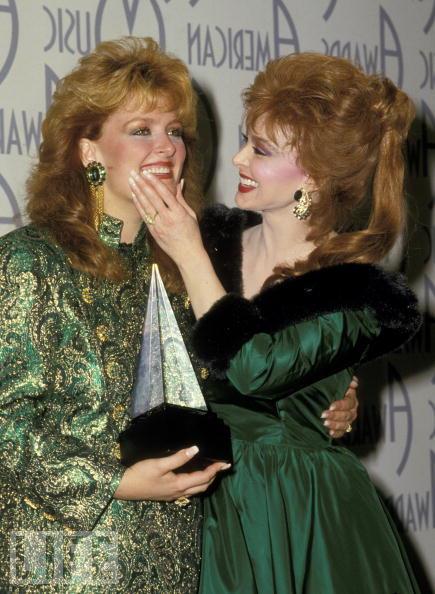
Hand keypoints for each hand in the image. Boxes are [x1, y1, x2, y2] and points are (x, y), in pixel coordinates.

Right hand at [114, 445, 229, 501]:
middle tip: (221, 466)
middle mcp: (178, 492)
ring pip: (195, 489)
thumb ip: (178, 458)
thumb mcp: (159, 464)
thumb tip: (195, 449)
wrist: (123, 488)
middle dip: (214, 476)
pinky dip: (195, 483)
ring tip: (211, 470)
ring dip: (205, 480)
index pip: (203, 477)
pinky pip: (187, 490)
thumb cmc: (140, 474)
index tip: (225, 462)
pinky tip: (192, 476)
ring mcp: (172, 495)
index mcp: (179, 484)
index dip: (215, 469)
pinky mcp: (166, 494)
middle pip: (202, 486)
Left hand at [128, 170, 203, 266]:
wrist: (187, 254)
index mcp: (179, 213)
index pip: (165, 194)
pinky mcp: (153, 231)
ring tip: (131, 180)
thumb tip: (180, 182)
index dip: (155, 182)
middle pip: (152, 198)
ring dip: (137, 191)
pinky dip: (138, 204)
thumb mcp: (190, 215)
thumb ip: (182, 198)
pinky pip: (144, 215)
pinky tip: (134, 195)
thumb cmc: (192, 234)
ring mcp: (158, 225)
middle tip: (134, 172)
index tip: (147, 173)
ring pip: (145, 205)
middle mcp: (167, 218)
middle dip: (142, 184)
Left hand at [321, 376, 358, 437]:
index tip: (331, 406)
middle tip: (324, 414)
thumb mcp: (338, 383)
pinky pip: (342, 432)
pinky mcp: (343, 427)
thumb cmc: (334, 390)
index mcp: (352, 399)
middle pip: (346, 415)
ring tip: (325, 423)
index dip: (340, 405)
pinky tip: (330, 432)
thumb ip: (347, 381)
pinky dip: (336, 433)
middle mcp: (352, 410)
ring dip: (335, 425)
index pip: (348, 403)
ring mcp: (348, 420)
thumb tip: (354, 382)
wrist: (329, 400)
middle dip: (335, 415)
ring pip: (345, 424)